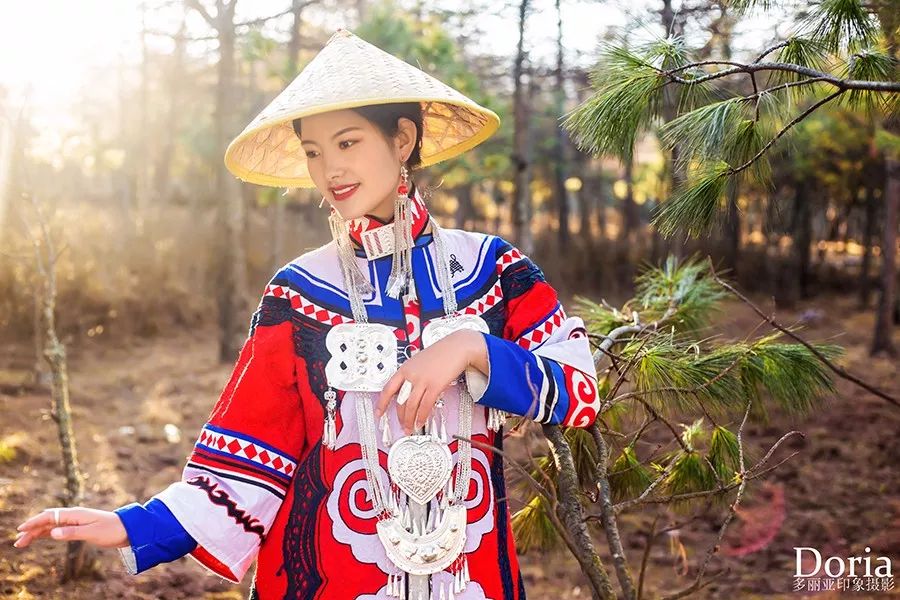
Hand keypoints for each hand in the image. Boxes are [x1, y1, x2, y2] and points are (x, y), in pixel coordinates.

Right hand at [13, 507, 129, 548]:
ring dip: (37, 532)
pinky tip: (40, 537)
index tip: (20, 529)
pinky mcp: (78, 527)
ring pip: (51, 525)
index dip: (33, 523)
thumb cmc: (111, 530)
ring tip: (23, 542)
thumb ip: (72, 533)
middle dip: (31, 529)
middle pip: (47, 521)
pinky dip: (47, 533)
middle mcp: (73, 515)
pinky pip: (58, 528)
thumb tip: (53, 533)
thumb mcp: (92, 533)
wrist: (128, 529)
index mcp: (75, 514)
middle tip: (17, 541)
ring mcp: (75, 521)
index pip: (49, 517)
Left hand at [376, 329, 484, 434]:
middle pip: (400, 401)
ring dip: (410, 420)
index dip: (381, 403)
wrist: (456, 347)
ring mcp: (423, 380)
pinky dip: (422, 416)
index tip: (379, 413)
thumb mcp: (419, 361)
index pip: (388, 389)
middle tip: (402, 425)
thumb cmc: (441, 353)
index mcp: (404, 368)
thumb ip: (412, 375)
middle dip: (400, 417)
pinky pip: (425, 406)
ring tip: (410, 428)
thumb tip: (409, 390)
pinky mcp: (435, 385)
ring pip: (411, 406)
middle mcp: (411, 375)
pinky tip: (421, 421)